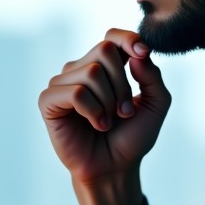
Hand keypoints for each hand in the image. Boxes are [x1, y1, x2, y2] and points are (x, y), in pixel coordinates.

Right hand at [39, 29, 170, 204]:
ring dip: (109, 102)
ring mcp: (63, 83)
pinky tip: (96, 125)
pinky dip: (92, 110)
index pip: (112, 36)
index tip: (143, 54)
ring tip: (108, 121)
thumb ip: (153, 76)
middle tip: (124, 111)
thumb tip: (138, 55)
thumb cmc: (132, 137)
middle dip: (122, 83)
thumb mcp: (155, 105)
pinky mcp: (49, 101)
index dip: (128, 39)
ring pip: (91, 72)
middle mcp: (82, 69)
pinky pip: (75, 92)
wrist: (115, 168)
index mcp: (106, 66)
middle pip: (104, 50)